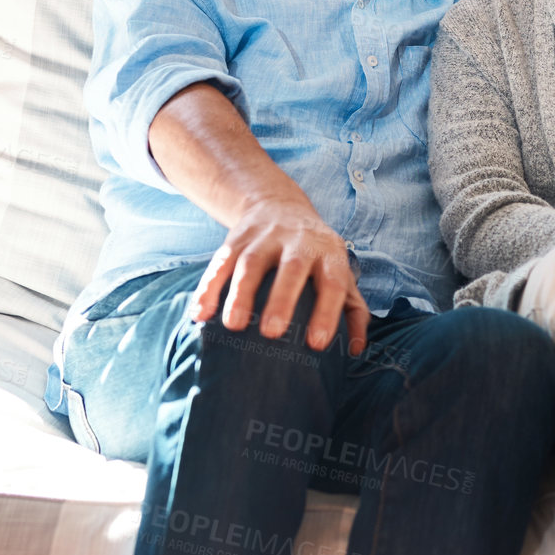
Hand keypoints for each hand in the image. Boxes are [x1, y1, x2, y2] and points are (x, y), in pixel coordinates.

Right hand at [190, 192, 369, 355]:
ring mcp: (264, 238)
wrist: (280, 205)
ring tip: (233, 326)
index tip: (317, 344)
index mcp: (328, 253)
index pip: (332, 281)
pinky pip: (220, 262)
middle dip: (281, 300)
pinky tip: (200, 314)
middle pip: (292, 268)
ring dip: (240, 294)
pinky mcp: (235, 239)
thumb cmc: (316, 255)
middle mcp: (298, 241)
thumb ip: (353, 309)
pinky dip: (208, 288)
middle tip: (272, 333)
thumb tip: (354, 349)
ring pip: (251, 263)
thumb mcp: (340, 272)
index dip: (326, 312)